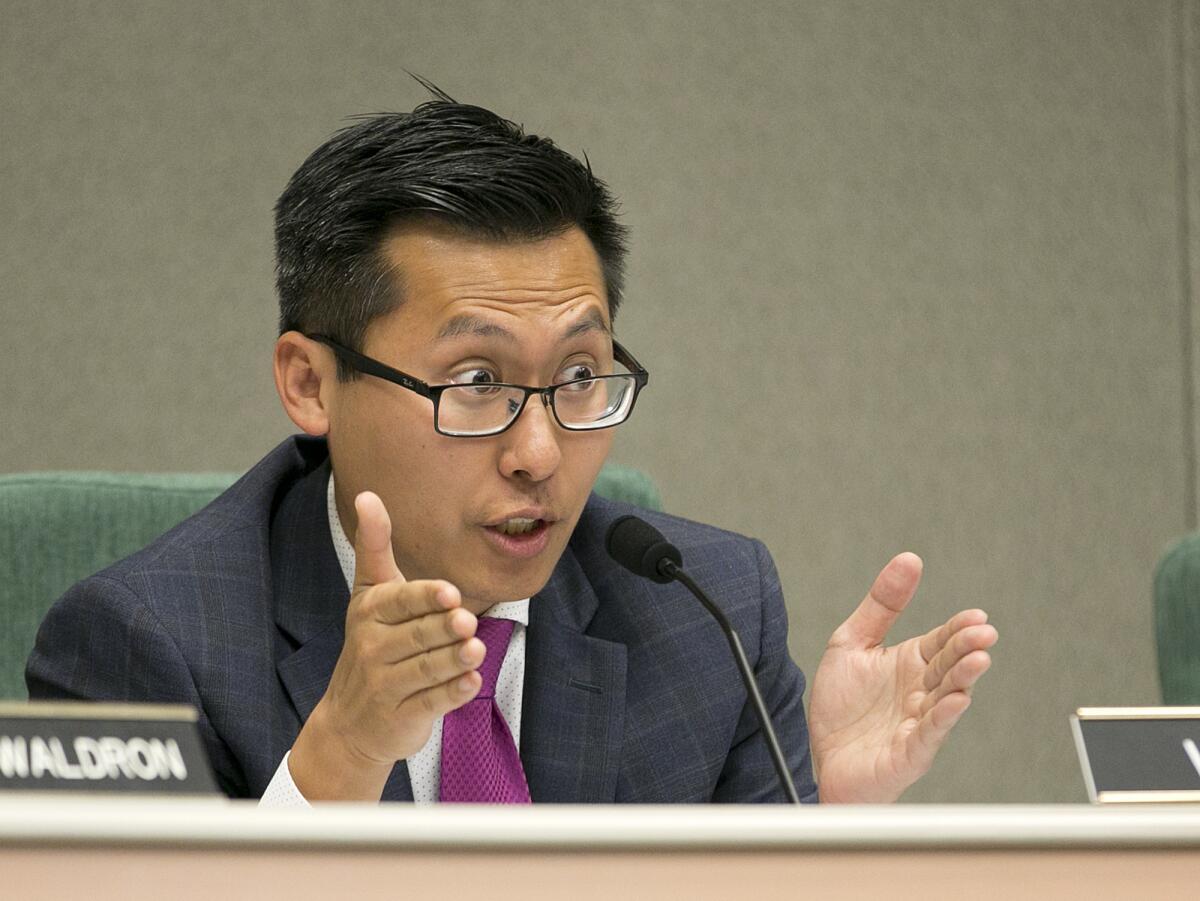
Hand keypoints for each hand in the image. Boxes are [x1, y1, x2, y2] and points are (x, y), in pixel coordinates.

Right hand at [289, 491, 484, 800]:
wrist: (349, 722)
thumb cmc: (370, 644)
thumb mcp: (368, 594)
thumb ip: (375, 546)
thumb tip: (367, 495)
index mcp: (369, 612)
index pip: (399, 601)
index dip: (424, 597)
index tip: (449, 592)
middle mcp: (372, 648)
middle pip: (416, 635)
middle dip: (443, 628)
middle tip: (467, 621)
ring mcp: (385, 685)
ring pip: (425, 669)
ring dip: (452, 659)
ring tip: (476, 649)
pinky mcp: (401, 716)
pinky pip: (429, 704)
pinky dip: (451, 694)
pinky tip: (472, 682)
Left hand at [808, 553, 997, 802]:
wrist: (821, 757)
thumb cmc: (842, 707)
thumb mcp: (852, 642)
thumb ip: (881, 605)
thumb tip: (908, 560)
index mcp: (910, 664)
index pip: (941, 641)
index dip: (958, 629)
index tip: (976, 616)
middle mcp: (920, 692)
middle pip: (949, 666)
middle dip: (966, 649)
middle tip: (982, 633)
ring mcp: (917, 722)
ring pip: (947, 698)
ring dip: (963, 680)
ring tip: (978, 660)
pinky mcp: (909, 752)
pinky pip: (929, 733)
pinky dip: (943, 717)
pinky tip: (955, 701)